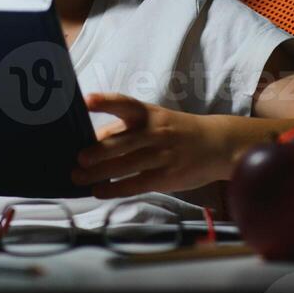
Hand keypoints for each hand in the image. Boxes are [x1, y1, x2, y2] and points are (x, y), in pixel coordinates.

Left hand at [71, 92, 225, 198]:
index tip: (87, 100)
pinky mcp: (166, 176)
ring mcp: (161, 155)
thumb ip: (126, 129)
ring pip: (125, 165)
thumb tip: (93, 141)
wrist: (216, 144)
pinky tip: (100, 192)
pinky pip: (135, 184)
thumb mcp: (155, 119)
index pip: (125, 104)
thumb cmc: (176, 130)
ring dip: (99, 174)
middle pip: (121, 142)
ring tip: (79, 178)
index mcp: (148, 113)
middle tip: (77, 160)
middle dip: (96, 152)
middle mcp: (154, 132)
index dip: (106, 102)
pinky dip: (115, 189)